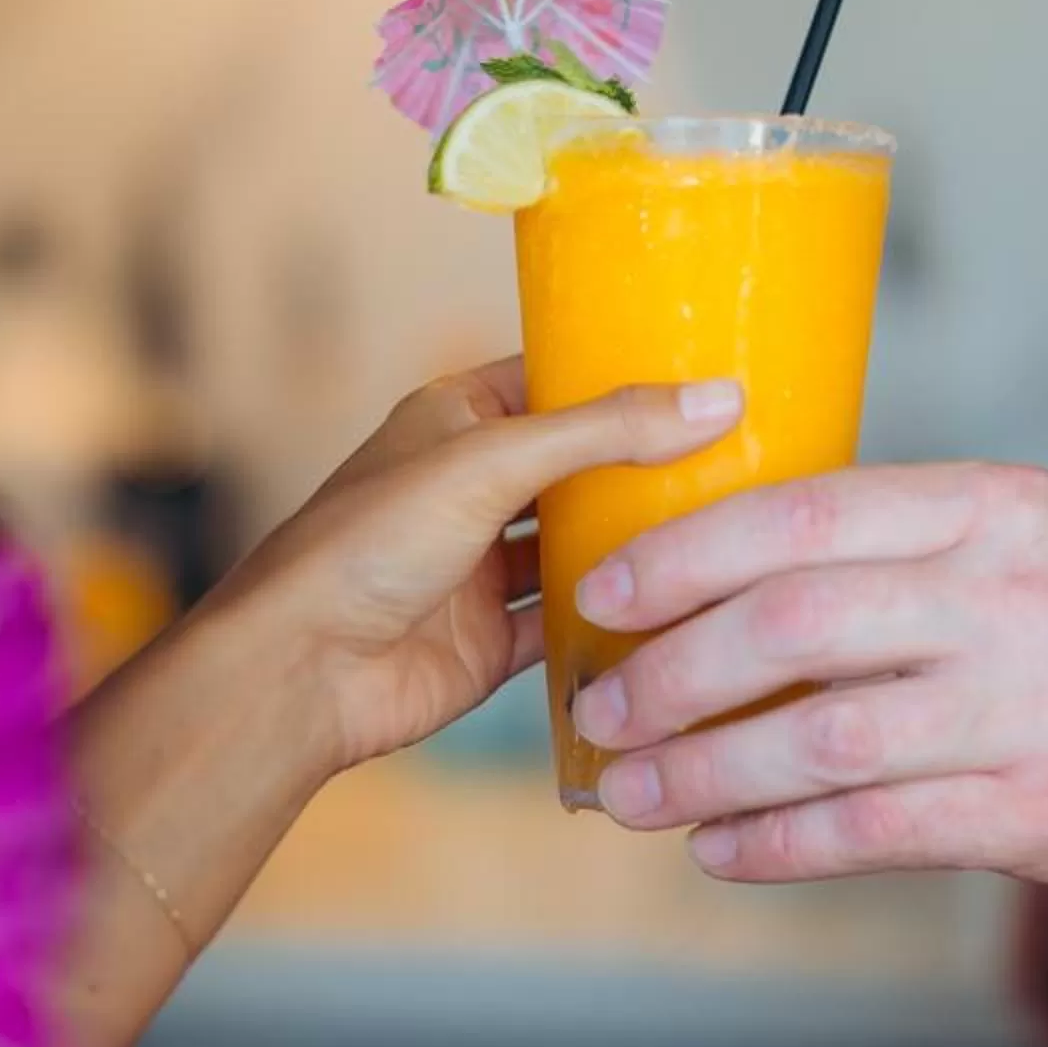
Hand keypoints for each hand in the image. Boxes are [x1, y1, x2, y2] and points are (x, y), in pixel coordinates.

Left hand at [210, 359, 743, 777]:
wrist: (302, 671)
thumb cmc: (366, 544)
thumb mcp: (491, 463)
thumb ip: (603, 431)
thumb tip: (716, 400)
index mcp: (455, 420)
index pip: (555, 380)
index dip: (624, 376)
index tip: (711, 374)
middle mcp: (470, 487)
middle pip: (578, 467)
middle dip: (647, 464)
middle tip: (745, 452)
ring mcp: (481, 567)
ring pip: (578, 547)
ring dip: (637, 544)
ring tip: (732, 527)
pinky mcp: (493, 639)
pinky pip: (567, 625)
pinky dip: (614, 620)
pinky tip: (680, 612)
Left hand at [568, 463, 1047, 884]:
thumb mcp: (1014, 530)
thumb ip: (890, 546)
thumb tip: (707, 570)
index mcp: (989, 507)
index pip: (805, 517)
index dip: (686, 558)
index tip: (604, 593)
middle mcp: (1009, 599)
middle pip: (795, 628)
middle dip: (672, 675)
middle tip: (601, 708)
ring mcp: (1029, 710)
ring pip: (822, 743)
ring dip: (704, 773)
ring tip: (631, 790)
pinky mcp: (1042, 810)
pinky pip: (876, 833)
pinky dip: (779, 844)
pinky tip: (719, 848)